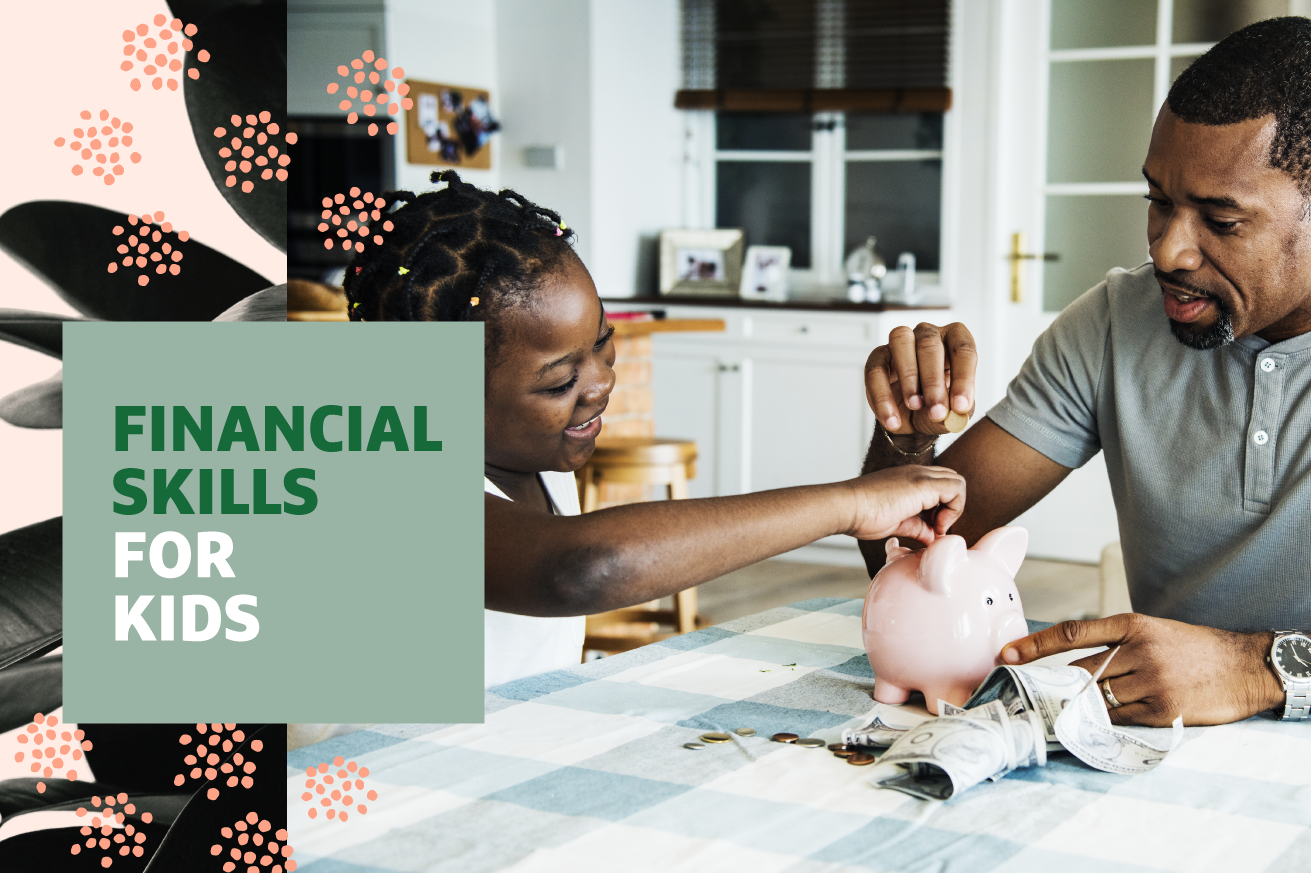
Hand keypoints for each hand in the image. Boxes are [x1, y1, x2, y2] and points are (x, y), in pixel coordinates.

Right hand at [844, 465, 965, 544]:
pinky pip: (956, 488)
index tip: (931, 527)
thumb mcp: (897, 523)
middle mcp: (918, 472)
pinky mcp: (923, 483)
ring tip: (935, 527)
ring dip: (954, 507)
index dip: (943, 507)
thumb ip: (917, 527)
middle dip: (952, 506)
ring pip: (958, 482)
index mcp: (910, 479)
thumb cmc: (863, 515)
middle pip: (953, 480)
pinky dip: (954, 509)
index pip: (942, 485)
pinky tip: (935, 526)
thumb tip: (932, 538)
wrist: (846, 507)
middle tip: (936, 527)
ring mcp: (920, 475)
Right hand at [865, 322, 976, 434]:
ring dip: (909, 377)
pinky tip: (893, 420)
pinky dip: (883, 398)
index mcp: (955, 340)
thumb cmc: (938, 405)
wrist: (912, 418)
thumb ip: (957, 411)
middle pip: (930, 345)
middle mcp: (928, 334)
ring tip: (914, 406)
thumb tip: (955, 412)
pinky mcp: (877, 357)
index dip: (963, 378)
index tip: (960, 406)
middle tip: (936, 412)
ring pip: (901, 342)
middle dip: (933, 382)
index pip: (962, 349)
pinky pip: (875, 371)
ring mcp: (900, 342)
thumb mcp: (954, 413)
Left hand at [999, 613, 1282, 726]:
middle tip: (1031, 695)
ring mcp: (1151, 681)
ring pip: (1096, 697)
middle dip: (1055, 685)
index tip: (1007, 654)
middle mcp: (1138, 650)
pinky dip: (1105, 722)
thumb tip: (1070, 665)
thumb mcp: (1154, 631)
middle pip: (1079, 671)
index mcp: (1132, 625)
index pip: (1071, 632)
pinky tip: (1098, 722)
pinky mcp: (1162, 710)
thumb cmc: (1195, 648)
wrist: (1245, 667)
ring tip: (1063, 711)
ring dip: (1080, 706)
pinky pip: (1119, 719)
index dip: (1034, 644)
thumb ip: (1115, 643)